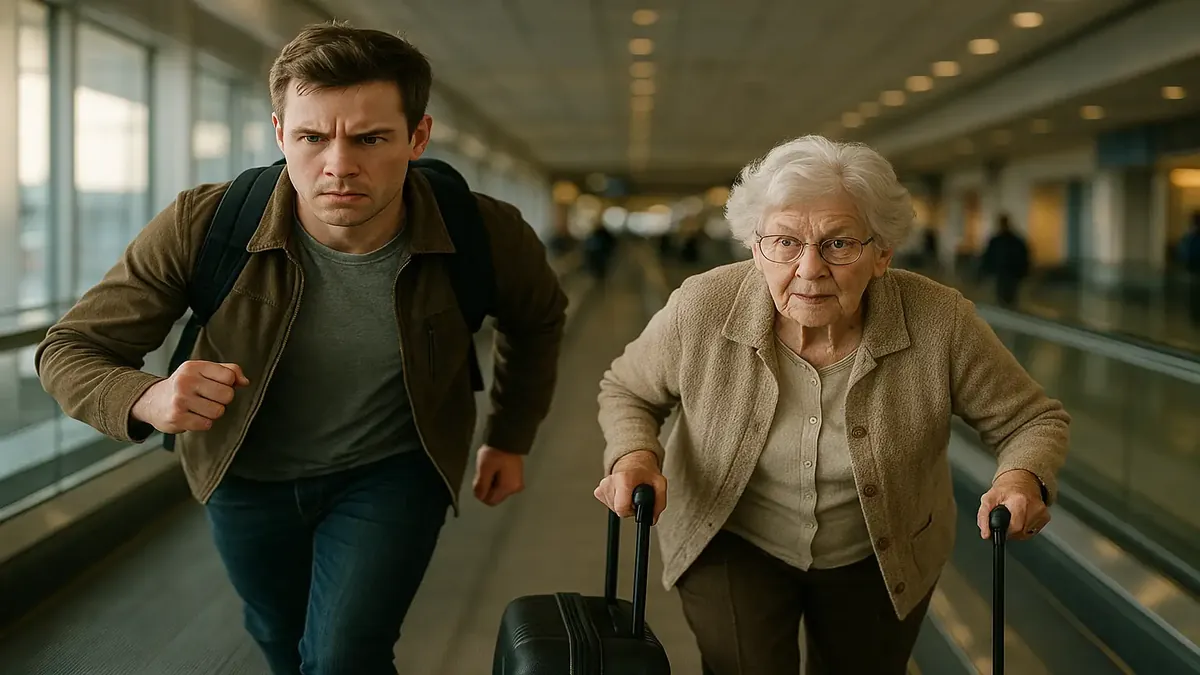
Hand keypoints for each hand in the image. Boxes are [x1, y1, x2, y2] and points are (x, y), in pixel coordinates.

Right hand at [131, 360, 249, 433]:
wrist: (151, 401)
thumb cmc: (184, 385)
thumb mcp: (203, 371)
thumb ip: (228, 371)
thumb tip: (245, 382)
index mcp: (194, 367)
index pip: (229, 376)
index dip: (229, 384)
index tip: (217, 386)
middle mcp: (185, 381)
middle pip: (227, 395)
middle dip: (222, 400)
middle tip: (209, 399)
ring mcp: (180, 400)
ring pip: (218, 412)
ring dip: (213, 413)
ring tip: (200, 408)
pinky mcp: (176, 418)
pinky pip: (206, 424)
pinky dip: (203, 423)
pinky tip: (192, 416)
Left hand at [473, 445, 524, 505]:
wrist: (508, 438)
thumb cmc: (495, 453)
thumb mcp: (484, 469)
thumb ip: (481, 485)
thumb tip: (479, 497)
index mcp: (507, 488)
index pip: (491, 501)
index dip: (481, 494)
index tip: (478, 481)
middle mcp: (515, 489)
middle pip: (496, 497)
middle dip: (487, 489)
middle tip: (484, 474)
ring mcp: (518, 483)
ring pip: (500, 491)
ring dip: (492, 484)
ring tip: (490, 469)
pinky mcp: (518, 476)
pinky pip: (505, 484)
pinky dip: (498, 479)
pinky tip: (496, 468)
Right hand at [593, 450, 666, 524]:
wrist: (632, 461)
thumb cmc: (644, 471)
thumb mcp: (660, 484)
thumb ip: (659, 502)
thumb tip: (652, 518)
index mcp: (624, 478)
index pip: (622, 508)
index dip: (632, 510)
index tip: (636, 502)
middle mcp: (610, 481)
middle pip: (618, 510)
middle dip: (629, 507)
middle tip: (635, 496)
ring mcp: (603, 486)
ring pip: (614, 509)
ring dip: (623, 504)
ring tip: (629, 493)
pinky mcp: (599, 491)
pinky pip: (609, 504)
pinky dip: (616, 502)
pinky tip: (622, 493)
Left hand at [978, 470, 1048, 540]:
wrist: (1021, 480)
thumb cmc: (1005, 490)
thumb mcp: (988, 499)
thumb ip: (983, 517)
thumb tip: (985, 534)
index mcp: (1020, 501)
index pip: (1014, 527)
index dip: (1004, 530)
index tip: (1000, 528)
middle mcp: (1034, 507)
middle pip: (1019, 532)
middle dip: (1009, 530)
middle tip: (1005, 519)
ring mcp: (1042, 512)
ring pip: (1025, 534)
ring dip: (1016, 530)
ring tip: (1013, 517)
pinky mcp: (1046, 517)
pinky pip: (1032, 531)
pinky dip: (1025, 528)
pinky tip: (1021, 517)